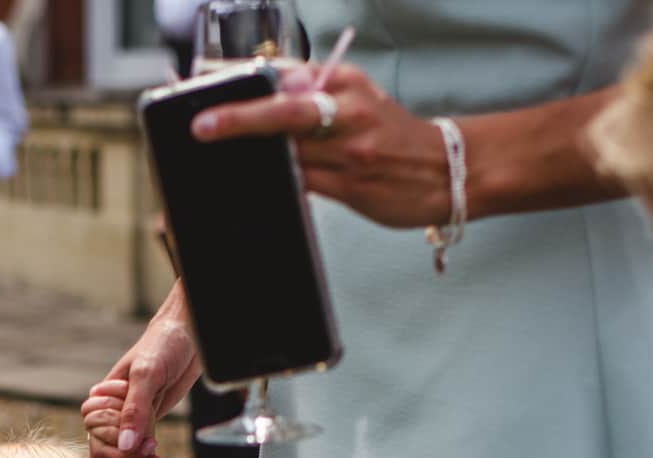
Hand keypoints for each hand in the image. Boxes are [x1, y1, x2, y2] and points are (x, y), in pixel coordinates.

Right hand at [82, 312, 197, 457]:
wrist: (187, 336)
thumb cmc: (162, 346)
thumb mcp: (148, 374)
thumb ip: (136, 409)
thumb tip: (127, 446)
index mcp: (102, 399)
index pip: (95, 437)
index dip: (117, 448)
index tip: (148, 444)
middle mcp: (110, 413)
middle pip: (102, 454)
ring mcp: (127, 422)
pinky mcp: (145, 427)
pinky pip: (131, 457)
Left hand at [191, 63, 449, 228]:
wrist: (449, 170)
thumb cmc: (393, 136)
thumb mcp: (358, 99)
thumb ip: (311, 95)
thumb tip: (261, 97)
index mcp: (346, 83)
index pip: (286, 76)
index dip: (245, 87)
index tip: (207, 93)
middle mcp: (348, 112)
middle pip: (284, 112)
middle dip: (240, 118)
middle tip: (202, 126)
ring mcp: (350, 151)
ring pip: (287, 154)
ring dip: (251, 158)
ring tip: (216, 156)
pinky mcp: (351, 186)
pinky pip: (301, 184)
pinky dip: (276, 183)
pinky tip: (254, 183)